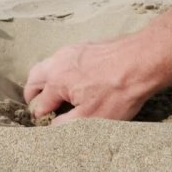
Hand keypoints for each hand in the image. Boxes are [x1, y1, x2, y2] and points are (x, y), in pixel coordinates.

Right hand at [24, 33, 164, 124]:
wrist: (140, 61)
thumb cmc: (117, 91)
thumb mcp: (92, 118)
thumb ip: (67, 124)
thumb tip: (52, 126)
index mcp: (56, 82)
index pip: (40, 103)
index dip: (40, 114)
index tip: (42, 119)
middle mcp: (57, 64)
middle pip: (34, 78)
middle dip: (31, 92)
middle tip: (34, 102)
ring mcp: (69, 52)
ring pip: (45, 64)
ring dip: (41, 78)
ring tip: (46, 87)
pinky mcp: (82, 46)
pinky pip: (60, 56)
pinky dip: (55, 67)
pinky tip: (67, 73)